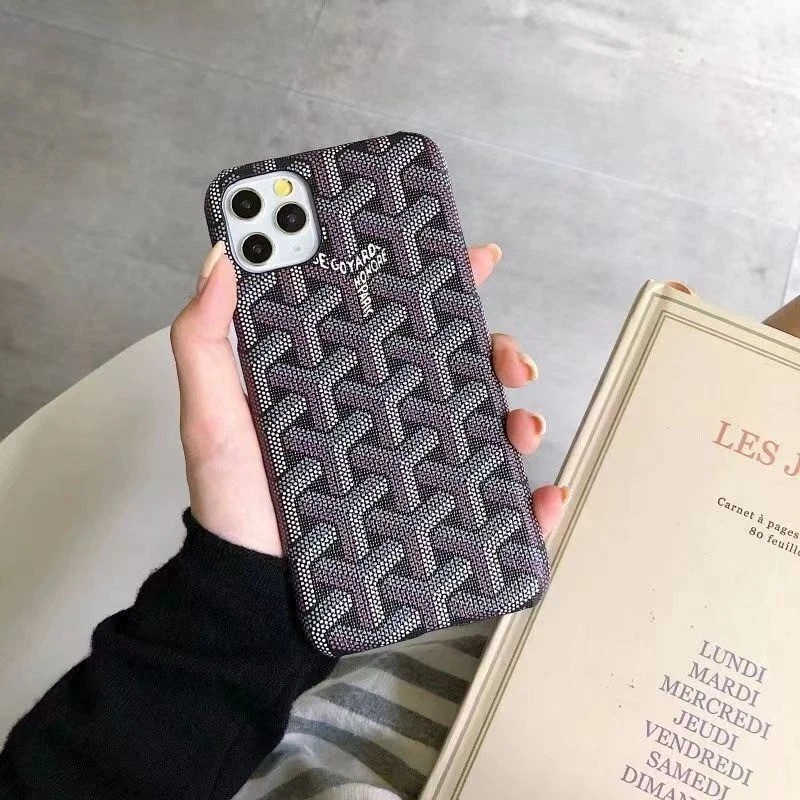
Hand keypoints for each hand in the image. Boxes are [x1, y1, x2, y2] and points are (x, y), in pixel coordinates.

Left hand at [170, 242, 565, 554]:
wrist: (254, 589)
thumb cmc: (234, 505)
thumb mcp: (212, 413)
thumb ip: (205, 339)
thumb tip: (222, 258)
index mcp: (345, 383)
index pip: (398, 321)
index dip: (438, 285)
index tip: (468, 258)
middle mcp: (385, 419)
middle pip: (458, 369)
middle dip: (497, 351)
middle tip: (508, 357)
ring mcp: (412, 468)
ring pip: (486, 428)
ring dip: (521, 417)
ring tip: (522, 426)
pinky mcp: (429, 517)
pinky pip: (493, 504)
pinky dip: (529, 500)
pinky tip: (540, 494)